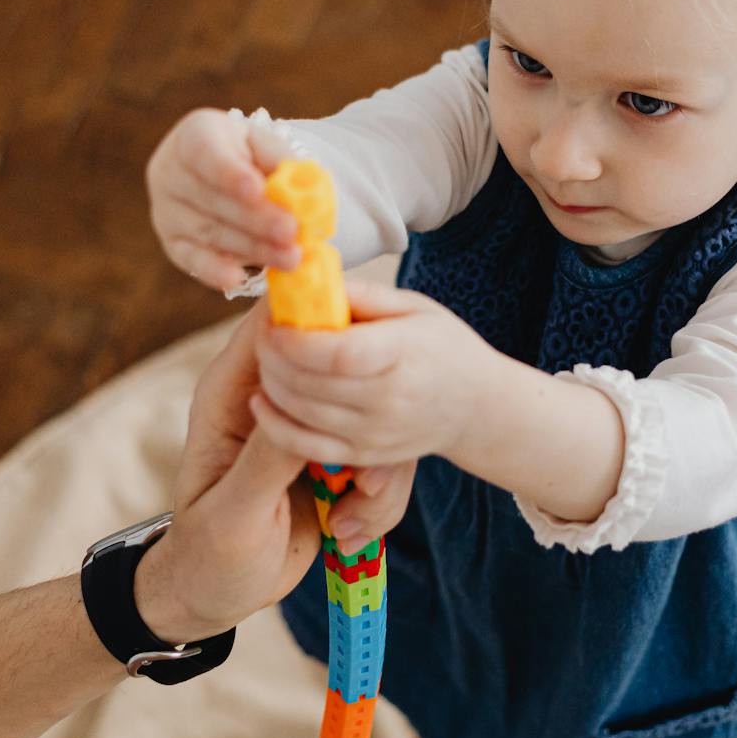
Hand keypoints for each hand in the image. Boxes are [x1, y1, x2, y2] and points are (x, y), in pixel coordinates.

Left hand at [137, 304, 417, 642]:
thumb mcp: (235, 512)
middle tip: (362, 479)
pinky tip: (349, 532)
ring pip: (368, 416)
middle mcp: (272, 401)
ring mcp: (308, 428)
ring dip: (377, 471)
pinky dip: (378, 496)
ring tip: (353, 517)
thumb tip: (305, 403)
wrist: (221, 593)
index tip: (362, 346)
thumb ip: (267, 458)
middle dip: (364, 419)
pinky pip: (378, 457)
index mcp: (232, 395)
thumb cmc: (209, 553)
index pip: (272, 326)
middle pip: (338, 364)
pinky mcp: (335, 458)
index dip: (317, 321)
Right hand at [147, 108, 303, 291]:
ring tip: (290, 258)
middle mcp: (170, 171)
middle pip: (213, 199)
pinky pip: (192, 260)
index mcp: (195, 135)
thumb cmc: (248, 157)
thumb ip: (281, 161)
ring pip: (210, 232)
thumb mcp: (265, 146)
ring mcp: (166, 210)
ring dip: (253, 248)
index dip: (230, 173)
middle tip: (291, 233)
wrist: (223, 175)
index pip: (206, 152)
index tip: (258, 190)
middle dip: (257, 219)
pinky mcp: (172, 243)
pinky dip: (214, 270)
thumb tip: (303, 185)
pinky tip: (236, 278)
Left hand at [250, 280, 499, 480]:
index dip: (295, 339)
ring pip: (300, 412)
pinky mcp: (363, 456)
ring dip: (270, 382)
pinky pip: (305, 446)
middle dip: (272, 356)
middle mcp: (389, 401)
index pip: (338, 353)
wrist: (475, 406)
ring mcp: (375, 434)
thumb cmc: (441, 347)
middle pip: (310, 382)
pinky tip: (261, 400)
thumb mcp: (414, 307)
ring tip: (267, 358)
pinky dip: (274, 424)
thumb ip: (361, 296)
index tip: (274, 321)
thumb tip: (308, 281)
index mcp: (403, 354)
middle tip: (264, 333)